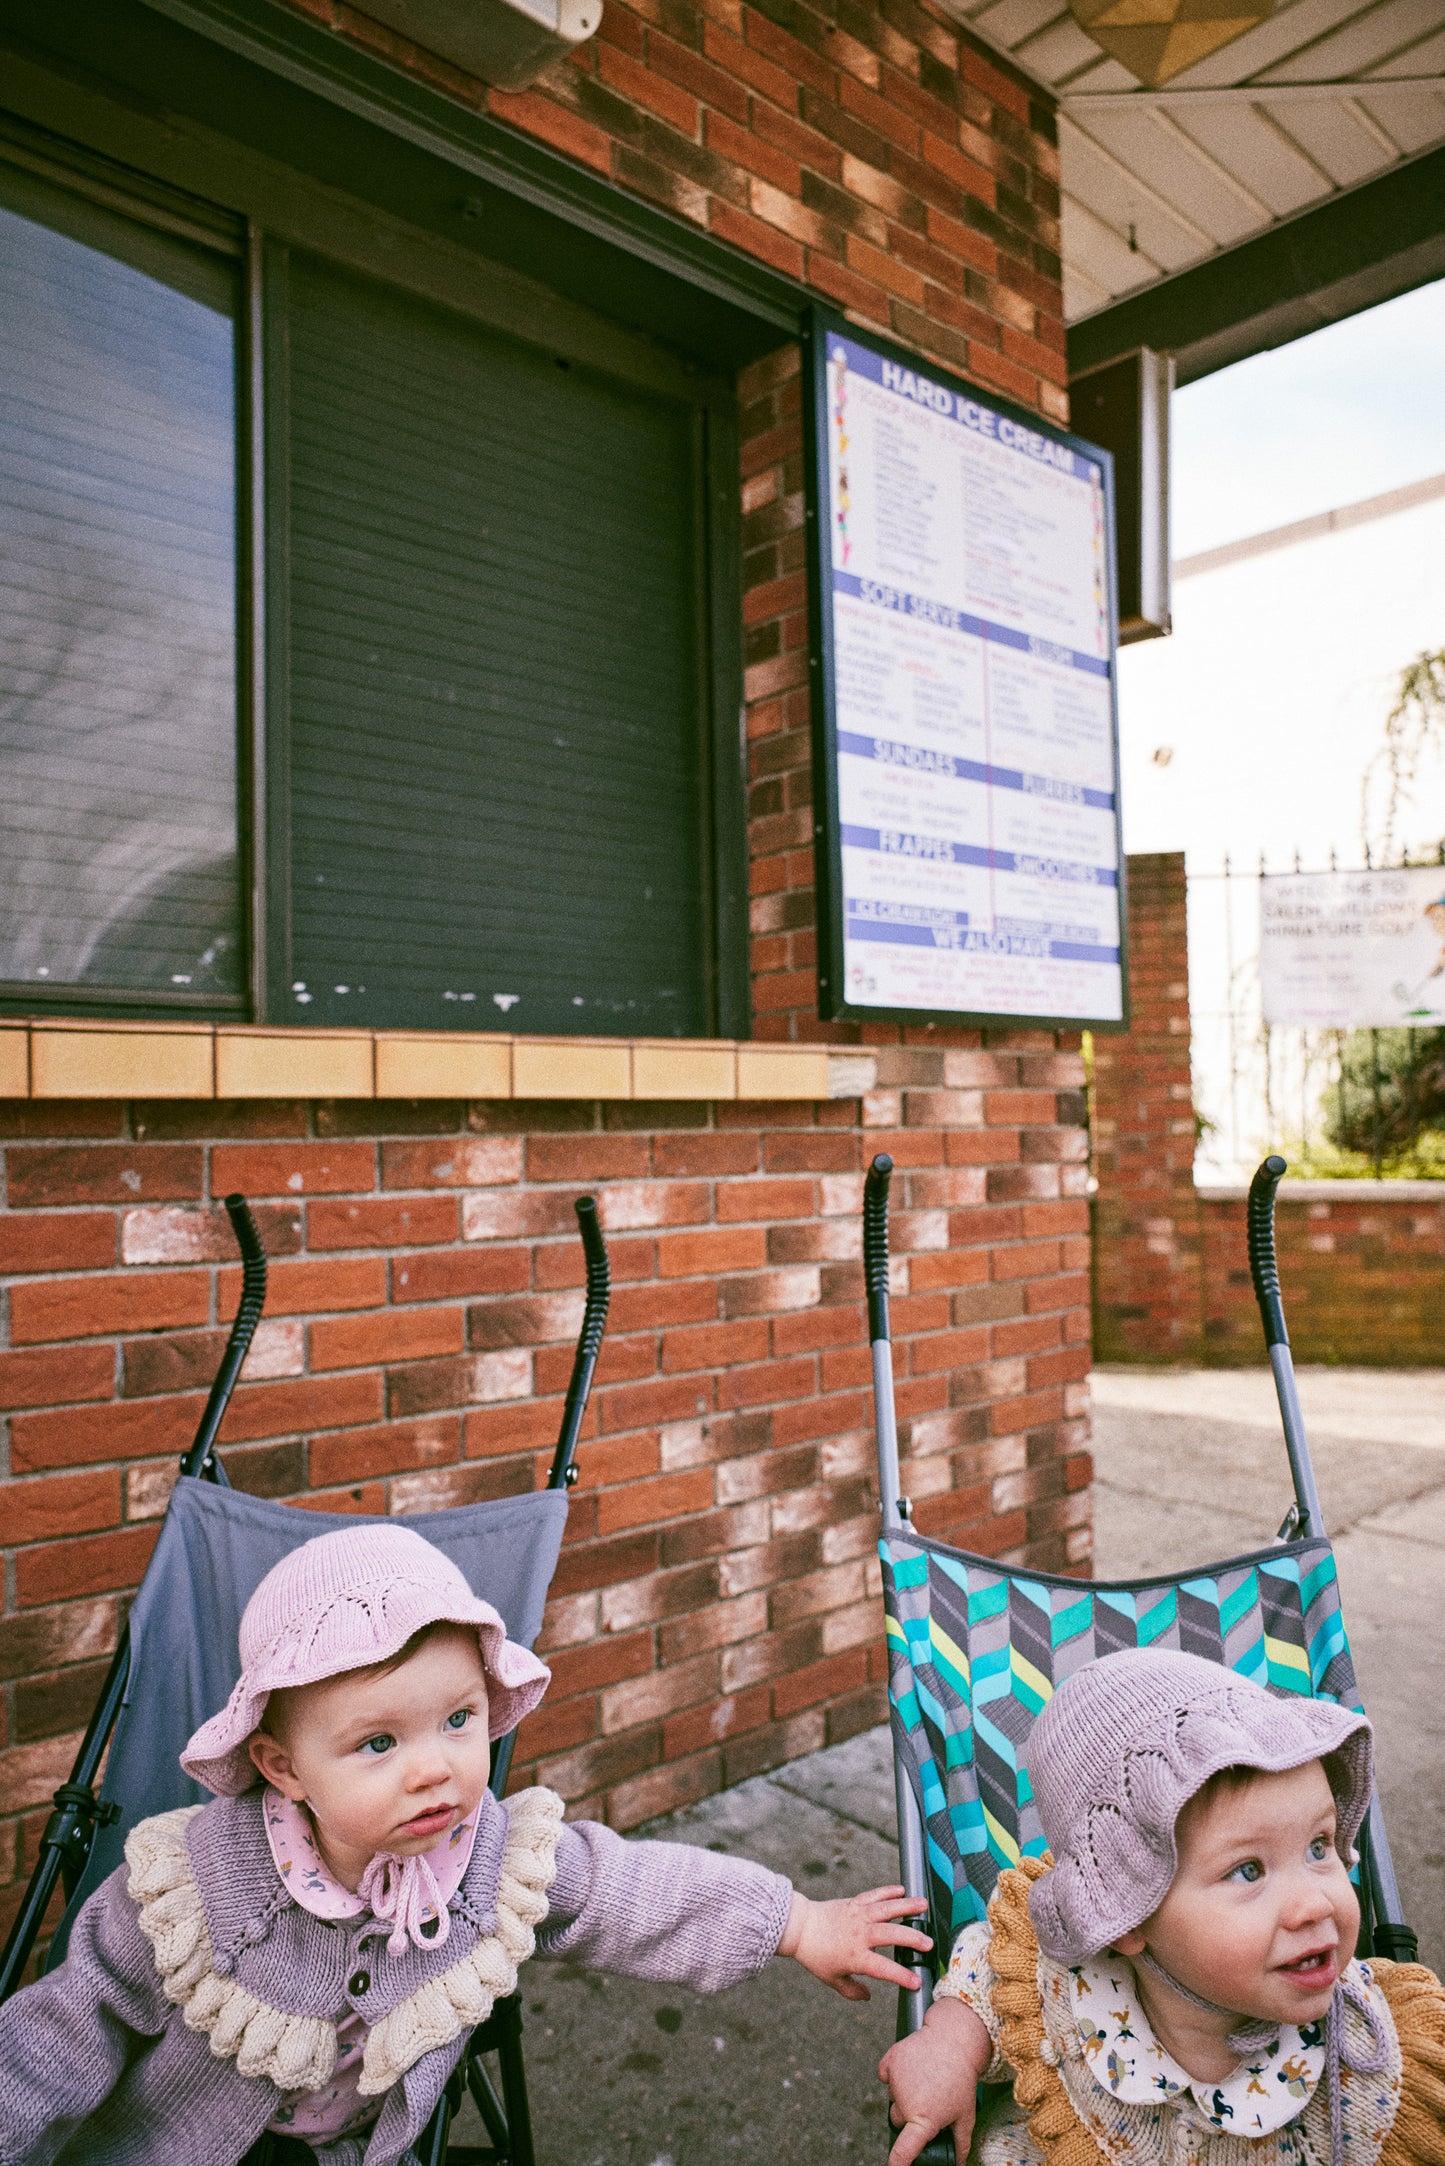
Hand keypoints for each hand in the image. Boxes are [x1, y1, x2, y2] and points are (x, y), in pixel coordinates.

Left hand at [778, 1883, 931, 2001]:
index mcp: (855, 1956)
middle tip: (929, 1943)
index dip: (901, 1976)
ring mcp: (858, 1915)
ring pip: (886, 1910)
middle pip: (890, 1935)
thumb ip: (852, 1990)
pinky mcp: (854, 1902)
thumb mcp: (832, 1979)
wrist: (799, 1927)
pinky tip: (902, 1889)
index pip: (883, 1968)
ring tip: (924, 1906)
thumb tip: (868, 1996)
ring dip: (906, 1907)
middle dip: (912, 1939)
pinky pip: (874, 1895)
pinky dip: (888, 1891)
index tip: (917, 1982)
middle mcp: (859, 1934)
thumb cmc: (815, 1955)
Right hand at [879, 1996, 991, 2165]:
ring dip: (903, 2092)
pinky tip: (910, 2068)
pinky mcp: (890, 2060)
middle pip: (897, 2120)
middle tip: (927, 2100)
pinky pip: (885, 2074)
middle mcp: (906, 2103)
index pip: (904, 2151)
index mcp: (925, 2120)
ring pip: (892, 2097)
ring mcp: (896, 2081)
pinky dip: (894, 2073)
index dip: (897, 2163)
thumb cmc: (962, 2079)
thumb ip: (961, 2144)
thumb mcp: (966, 2114)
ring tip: (924, 2079)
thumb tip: (959, 2164)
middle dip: (908, 2114)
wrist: (955, 2039)